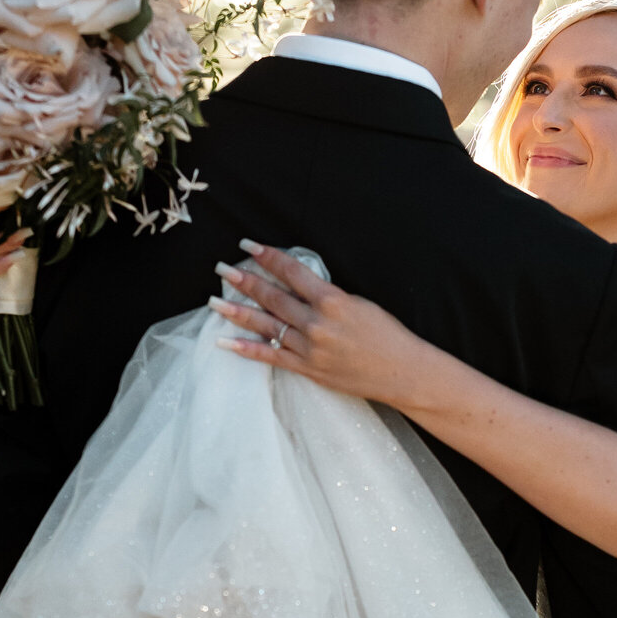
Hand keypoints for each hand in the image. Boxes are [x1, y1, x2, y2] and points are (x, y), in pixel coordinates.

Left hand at [212, 243, 438, 408]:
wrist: (402, 372)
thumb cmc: (387, 335)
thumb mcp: (359, 303)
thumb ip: (326, 296)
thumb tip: (297, 286)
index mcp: (332, 301)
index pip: (291, 272)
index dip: (268, 256)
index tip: (249, 245)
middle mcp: (316, 324)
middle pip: (272, 297)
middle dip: (244, 281)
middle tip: (221, 270)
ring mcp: (309, 349)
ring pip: (265, 326)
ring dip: (236, 312)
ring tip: (214, 301)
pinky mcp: (307, 369)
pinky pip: (270, 357)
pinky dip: (246, 350)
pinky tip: (225, 342)